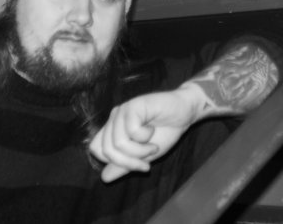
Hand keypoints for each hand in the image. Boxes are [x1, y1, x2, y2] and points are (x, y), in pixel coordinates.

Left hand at [88, 86, 202, 182]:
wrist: (185, 113)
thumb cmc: (165, 132)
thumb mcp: (144, 156)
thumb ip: (125, 166)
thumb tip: (104, 177)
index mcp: (113, 129)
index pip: (97, 149)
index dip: (115, 162)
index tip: (138, 166)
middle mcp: (113, 119)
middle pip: (106, 150)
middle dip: (129, 162)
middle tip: (147, 163)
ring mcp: (122, 111)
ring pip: (118, 143)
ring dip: (140, 151)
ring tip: (153, 146)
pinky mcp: (133, 105)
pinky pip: (131, 130)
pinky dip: (145, 137)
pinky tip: (153, 130)